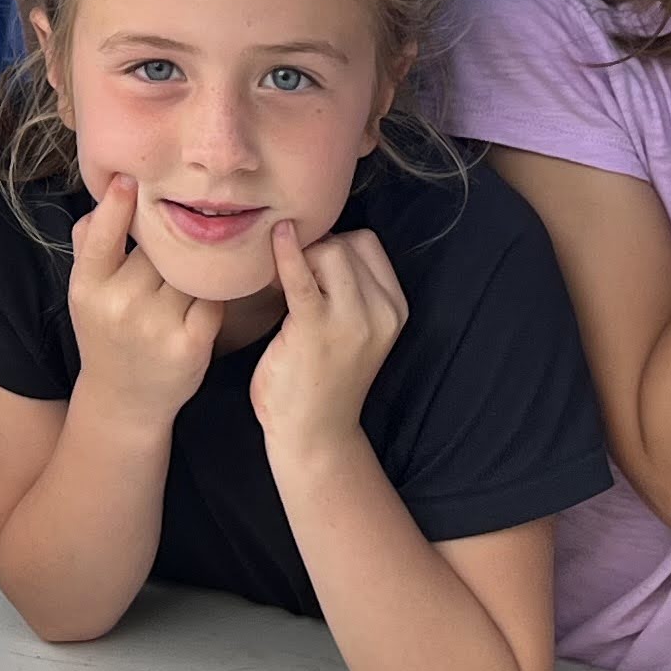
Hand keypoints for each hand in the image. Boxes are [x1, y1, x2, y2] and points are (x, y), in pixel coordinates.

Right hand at [64, 176, 220, 426]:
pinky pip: (210, 296)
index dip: (118, 205)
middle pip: (156, 248)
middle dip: (166, 247)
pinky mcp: (191, 344)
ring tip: (184, 281)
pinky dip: (210, 294)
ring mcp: (156, 326)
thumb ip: (90, 245)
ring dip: (192, 269)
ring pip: (188, 268)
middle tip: (168, 255)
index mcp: (88, 288)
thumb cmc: (106, 334)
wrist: (124, 401)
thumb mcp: (84, 293)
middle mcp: (119, 305)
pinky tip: (201, 301)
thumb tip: (108, 197)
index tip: (131, 178)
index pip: (102, 235)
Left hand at [250, 222, 405, 451]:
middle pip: (345, 243)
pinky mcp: (316, 328)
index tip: (312, 270)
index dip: (335, 246)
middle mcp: (381, 313)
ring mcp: (352, 320)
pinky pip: (301, 275)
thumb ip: (350, 289)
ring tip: (280, 289)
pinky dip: (286, 252)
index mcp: (395, 309)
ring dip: (299, 259)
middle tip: (290, 282)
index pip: (367, 244)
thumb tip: (314, 235)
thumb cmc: (324, 378)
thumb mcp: (356, 329)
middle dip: (314, 251)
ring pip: (327, 250)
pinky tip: (276, 238)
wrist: (314, 436)